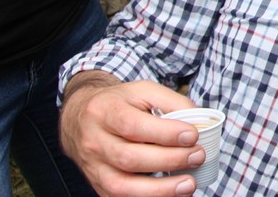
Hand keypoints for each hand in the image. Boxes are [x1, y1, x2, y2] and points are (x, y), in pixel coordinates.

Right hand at [60, 74, 203, 196]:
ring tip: (189, 184)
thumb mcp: (142, 90)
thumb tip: (198, 121)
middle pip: (129, 158)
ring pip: (122, 186)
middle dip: (168, 160)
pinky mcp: (98, 185)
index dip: (164, 133)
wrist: (80, 117)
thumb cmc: (118, 103)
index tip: (192, 135)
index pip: (132, 125)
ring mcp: (94, 167)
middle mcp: (94, 142)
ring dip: (159, 189)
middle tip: (197, 156)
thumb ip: (171, 102)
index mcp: (105, 112)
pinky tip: (172, 194)